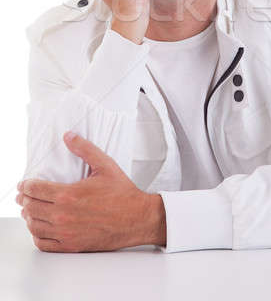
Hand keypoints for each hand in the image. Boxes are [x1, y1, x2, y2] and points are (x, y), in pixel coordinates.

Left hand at [15, 132, 165, 251]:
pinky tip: (39, 228)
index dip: (26, 185)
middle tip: (23, 195)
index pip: (35, 189)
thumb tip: (69, 136)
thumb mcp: (105, 165)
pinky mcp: (72, 246)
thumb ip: (84, 148)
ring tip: (29, 210)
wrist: (137, 218)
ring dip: (29, 217)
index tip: (24, 183)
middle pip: (31, 207)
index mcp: (69, 194)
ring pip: (34, 226)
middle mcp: (64, 215)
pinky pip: (44, 244)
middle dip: (24, 199)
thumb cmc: (123, 193)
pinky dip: (37, 236)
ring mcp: (66, 233)